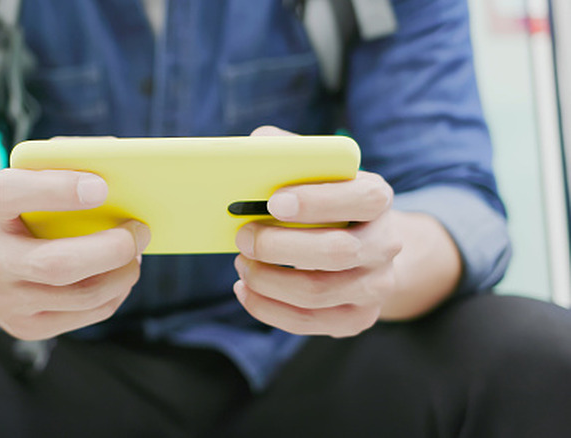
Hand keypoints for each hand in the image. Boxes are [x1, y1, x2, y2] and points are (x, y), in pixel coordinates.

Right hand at [0, 168, 149, 340]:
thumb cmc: (19, 211)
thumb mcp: (25, 181)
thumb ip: (62, 162)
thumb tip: (113, 155)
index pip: (10, 194)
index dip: (57, 189)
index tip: (101, 187)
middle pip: (57, 264)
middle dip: (111, 248)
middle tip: (140, 230)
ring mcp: (3, 300)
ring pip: (82, 294)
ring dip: (122, 272)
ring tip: (135, 252)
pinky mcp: (25, 327)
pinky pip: (87, 314)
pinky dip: (115, 293)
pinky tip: (119, 275)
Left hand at [233, 127, 401, 337]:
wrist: (368, 246)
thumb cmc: (329, 200)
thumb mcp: (320, 170)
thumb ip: (292, 151)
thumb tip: (257, 145)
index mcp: (378, 198)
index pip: (360, 199)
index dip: (316, 201)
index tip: (272, 202)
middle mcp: (386, 244)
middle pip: (335, 252)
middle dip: (279, 246)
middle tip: (242, 236)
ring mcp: (376, 286)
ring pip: (317, 292)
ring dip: (268, 280)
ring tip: (241, 264)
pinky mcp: (357, 318)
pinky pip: (308, 322)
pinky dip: (268, 308)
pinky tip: (246, 290)